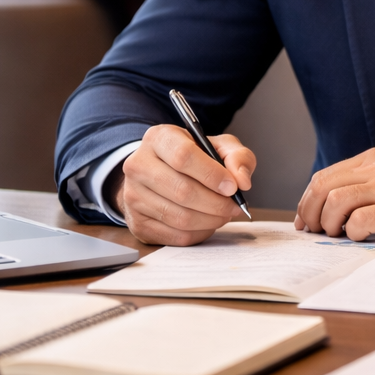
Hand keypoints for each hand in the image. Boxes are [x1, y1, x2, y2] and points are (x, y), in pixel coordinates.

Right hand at [107, 125, 255, 245]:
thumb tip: (241, 181)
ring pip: (179, 217)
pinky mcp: (137, 222)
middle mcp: (139, 165)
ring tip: (224, 214)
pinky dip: (199, 233)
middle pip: (182, 190)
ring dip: (210, 220)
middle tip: (234, 206)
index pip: (183, 156)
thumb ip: (237, 156)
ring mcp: (133, 195)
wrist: (161, 172)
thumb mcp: (219, 146)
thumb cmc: (193, 158)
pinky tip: (207, 223)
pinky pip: (174, 235)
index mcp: (159, 138)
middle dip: (216, 203)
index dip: (212, 175)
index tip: (232, 187)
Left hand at [294, 148, 374, 239]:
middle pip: (323, 187)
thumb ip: (373, 182)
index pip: (325, 176)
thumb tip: (338, 206)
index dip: (308, 201)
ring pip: (337, 201)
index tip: (306, 220)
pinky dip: (353, 232)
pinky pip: (361, 220)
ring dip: (329, 223)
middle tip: (314, 232)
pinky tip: (361, 237)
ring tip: (337, 235)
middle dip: (310, 213)